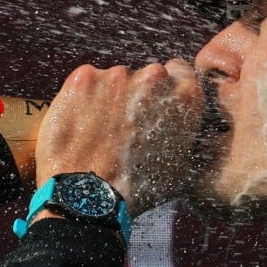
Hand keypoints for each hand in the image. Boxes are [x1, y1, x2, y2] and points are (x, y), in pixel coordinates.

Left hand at [32, 59, 203, 215]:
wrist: (90, 195)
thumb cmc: (136, 188)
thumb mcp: (180, 164)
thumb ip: (184, 130)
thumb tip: (179, 124)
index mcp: (186, 96)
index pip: (180, 71)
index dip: (166, 89)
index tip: (155, 104)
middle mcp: (155, 78)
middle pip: (146, 76)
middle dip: (138, 95)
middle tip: (125, 125)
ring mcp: (118, 75)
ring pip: (115, 80)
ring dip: (109, 97)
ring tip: (98, 131)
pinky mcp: (85, 77)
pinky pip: (86, 82)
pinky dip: (82, 98)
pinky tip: (80, 124)